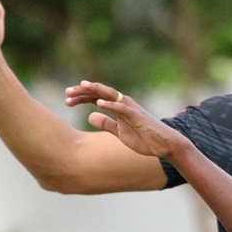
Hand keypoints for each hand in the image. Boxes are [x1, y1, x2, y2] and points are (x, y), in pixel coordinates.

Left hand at [71, 81, 190, 159]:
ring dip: (95, 91)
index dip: (81, 98)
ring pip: (110, 95)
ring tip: (81, 87)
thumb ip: (106, 123)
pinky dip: (111, 104)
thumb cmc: (144, 138)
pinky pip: (122, 108)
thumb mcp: (119, 132)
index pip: (96, 98)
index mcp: (118, 107)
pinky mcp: (137, 116)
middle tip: (67, 92)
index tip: (67, 100)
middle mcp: (123, 103)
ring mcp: (130, 108)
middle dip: (83, 91)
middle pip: (100, 93)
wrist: (164, 145)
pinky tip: (99, 103)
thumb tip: (89, 116)